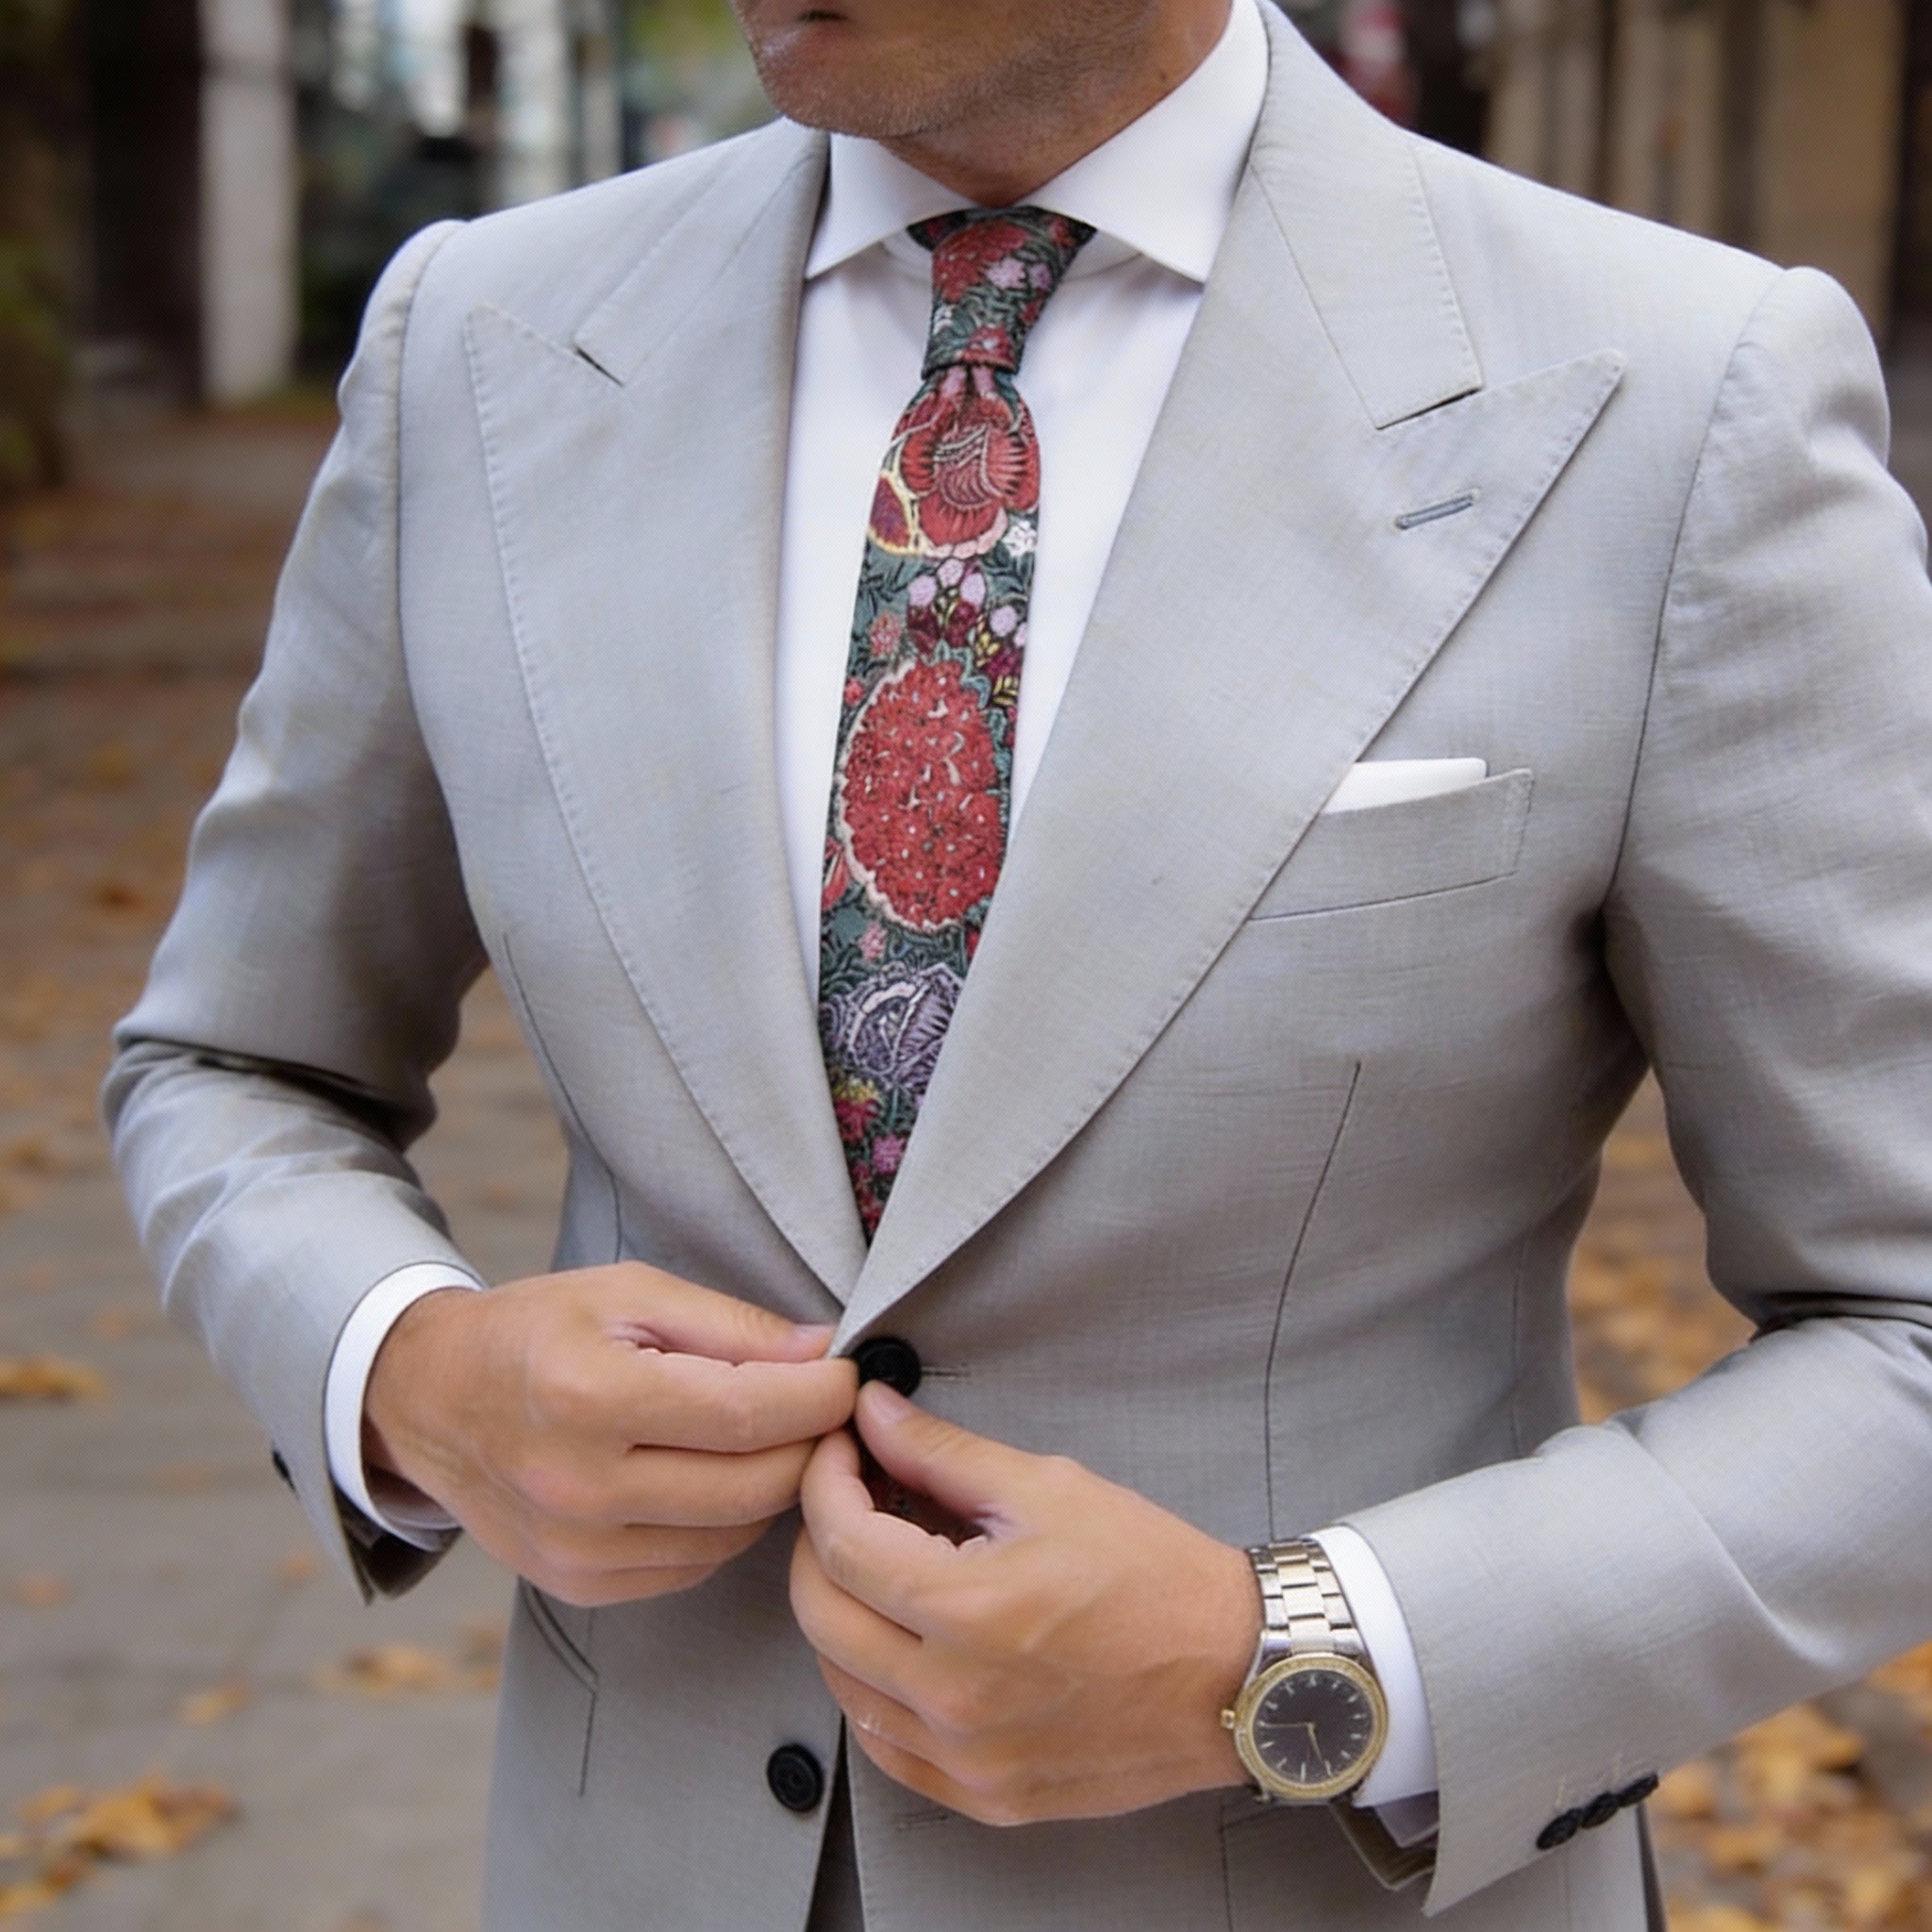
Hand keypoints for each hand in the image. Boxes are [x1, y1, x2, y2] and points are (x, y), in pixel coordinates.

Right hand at [364, 1263, 855, 1606]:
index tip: (851, 1374)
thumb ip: (732, 1327)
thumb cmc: (536, 1331)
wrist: (432, 1399)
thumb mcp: (630, 1293)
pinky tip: (717, 1475)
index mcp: (589, 1397)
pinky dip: (726, 1522)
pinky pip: (695, 1564)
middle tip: (826, 1407)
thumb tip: (825, 1352)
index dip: (820, 1396)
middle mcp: (579, 1487)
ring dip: (774, 1487)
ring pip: (734, 1534)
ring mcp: (576, 1549)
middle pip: (754, 1486)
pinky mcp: (579, 1585)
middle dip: (811, 1444)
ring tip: (774, 1435)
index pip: (748, 1414)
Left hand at [790, 1382, 1257, 1824]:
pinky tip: (904, 1645)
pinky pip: (884, 1747)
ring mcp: (967, 1759)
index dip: (825, 1482)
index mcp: (973, 1611)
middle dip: (820, 1542)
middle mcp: (958, 1697)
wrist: (1233, 1671)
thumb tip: (875, 1415)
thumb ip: (943, 1453)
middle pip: (822, 1615)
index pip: (842, 1543)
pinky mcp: (985, 1796)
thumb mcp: (1049, 1488)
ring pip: (841, 1684)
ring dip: (843, 1615)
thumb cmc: (1155, 1576)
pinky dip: (874, 1689)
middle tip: (852, 1500)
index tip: (839, 1451)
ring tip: (888, 1567)